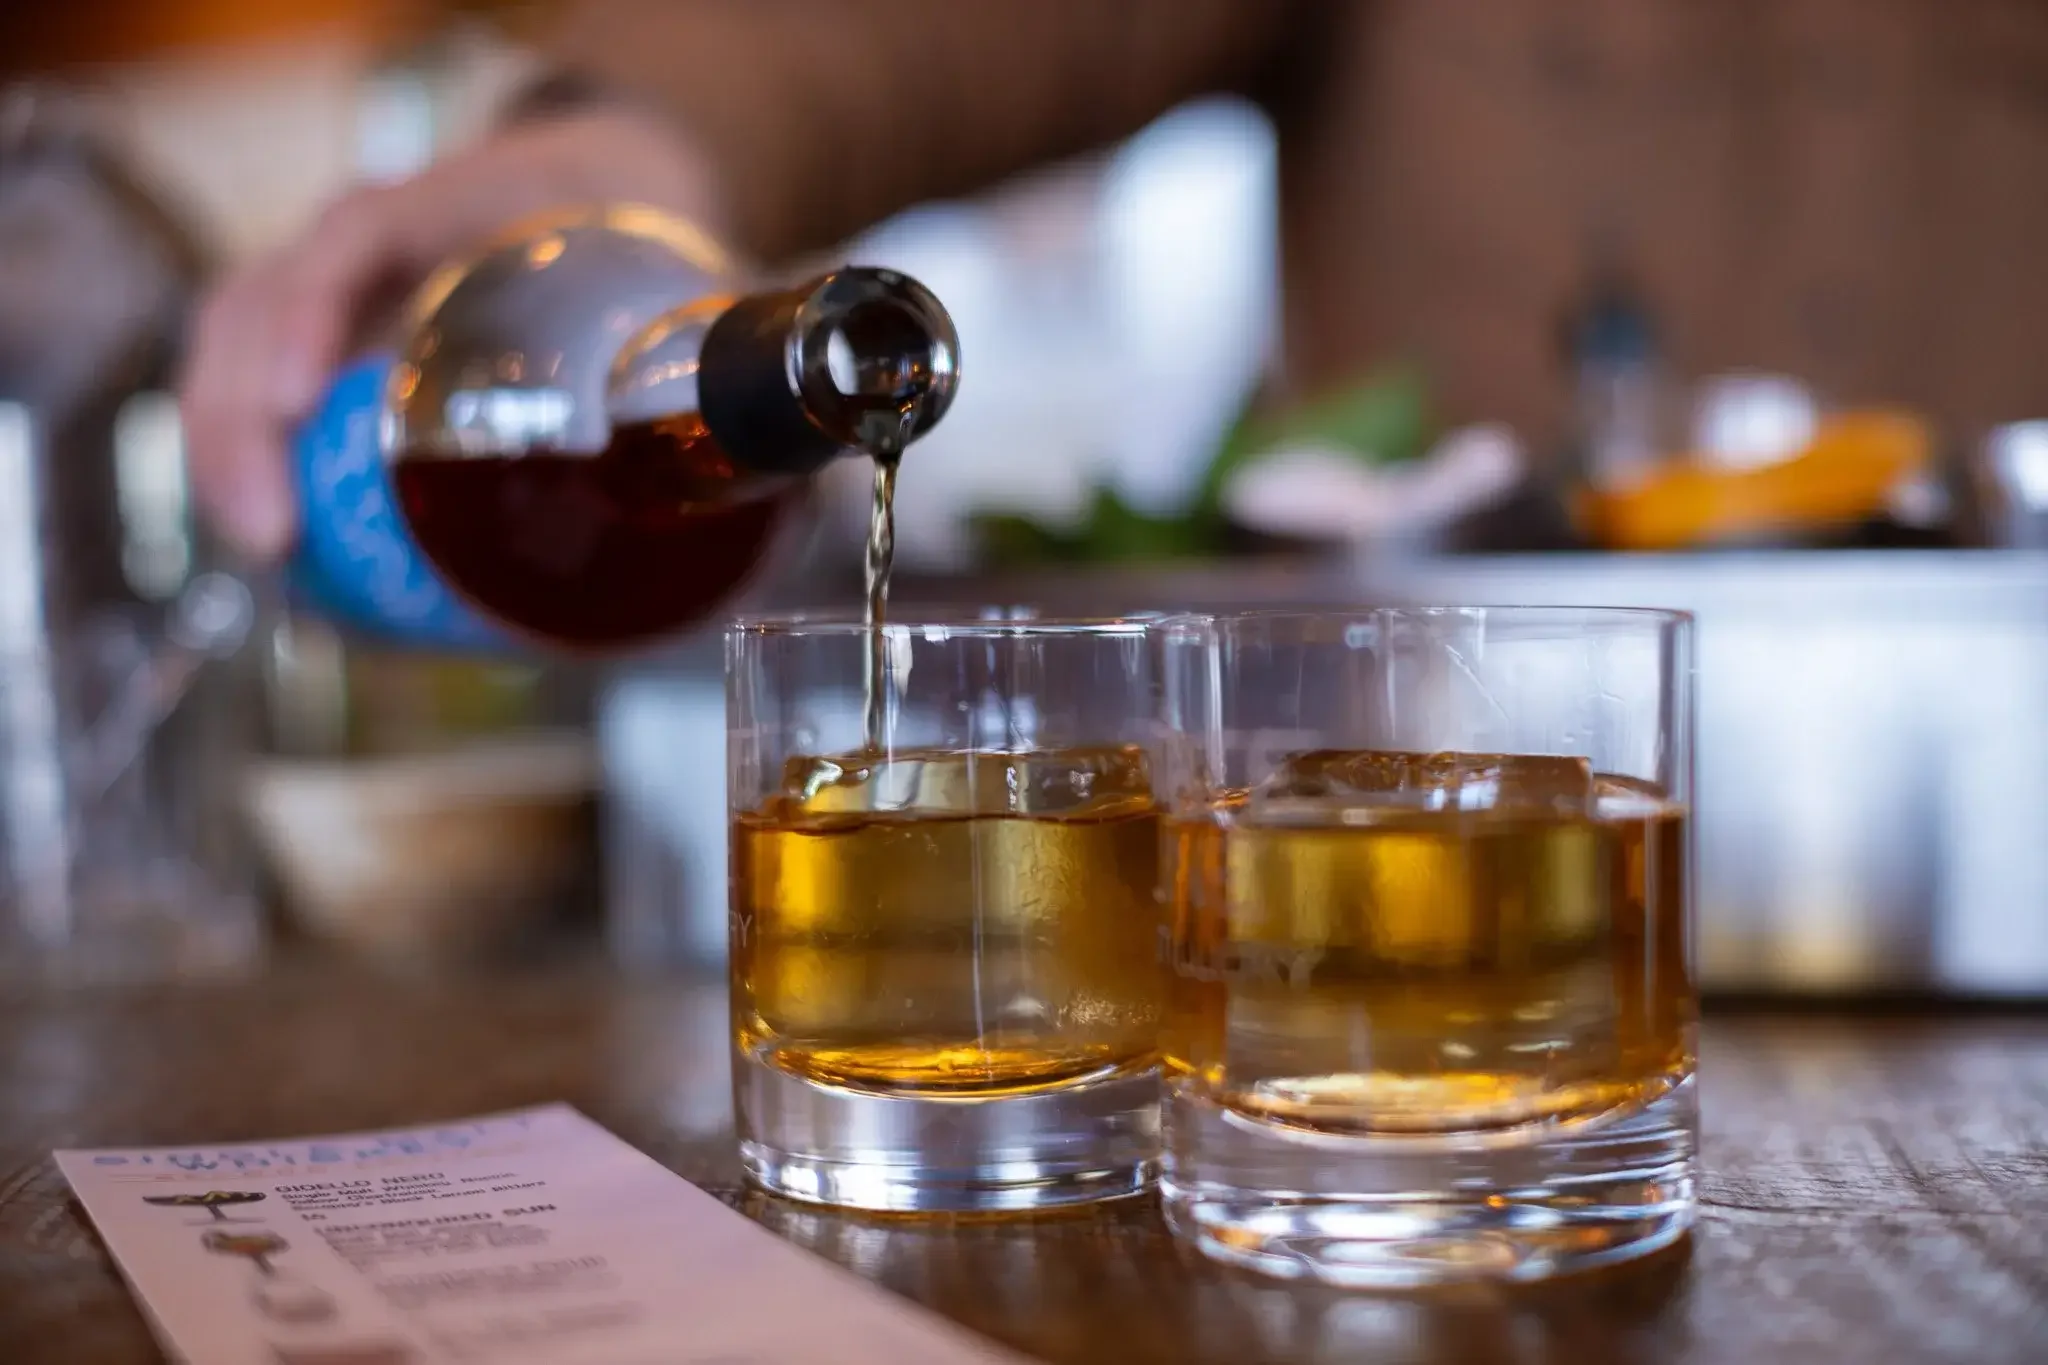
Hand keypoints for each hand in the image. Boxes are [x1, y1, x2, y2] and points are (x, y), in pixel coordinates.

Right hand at [181, 106, 722, 560]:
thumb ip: (734, 364)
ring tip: (275, 566)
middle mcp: (372, 248)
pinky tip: (293, 560)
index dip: (305, 317)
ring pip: (238, 358)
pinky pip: (266, 401)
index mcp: (454, 209)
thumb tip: (809, 494)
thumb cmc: (638, 239)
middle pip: (257, 311)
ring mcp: (338, 296)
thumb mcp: (681, 275)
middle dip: (243, 430)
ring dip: (233, 462)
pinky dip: (266, 475)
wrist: (612, 189)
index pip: (352, 239)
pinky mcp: (335, 351)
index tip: (293, 405)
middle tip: (278, 541)